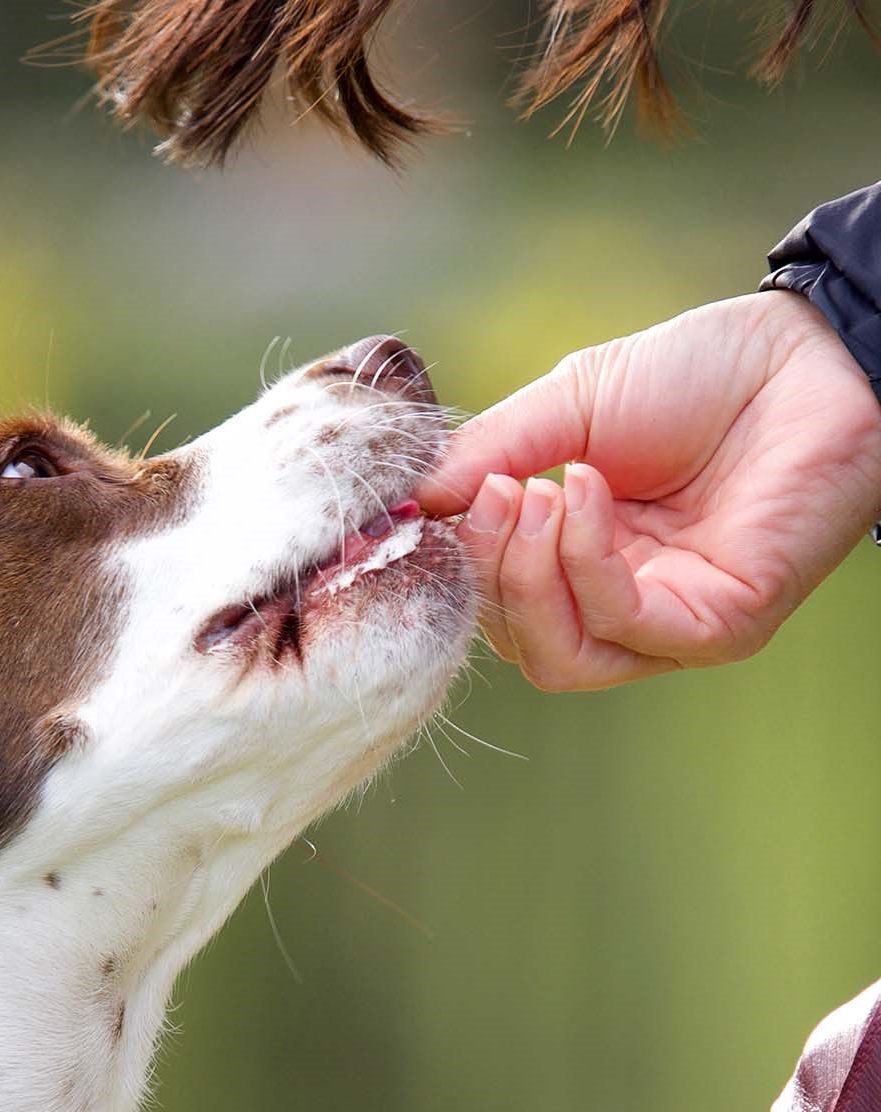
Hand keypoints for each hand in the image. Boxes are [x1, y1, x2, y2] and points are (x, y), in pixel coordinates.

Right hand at [420, 293, 880, 690]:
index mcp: (586, 561)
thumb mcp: (565, 408)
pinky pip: (622, 624)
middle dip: (485, 569)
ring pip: (559, 657)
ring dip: (526, 576)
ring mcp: (675, 624)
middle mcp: (628, 605)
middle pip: (518, 643)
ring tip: (535, 492)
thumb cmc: (699, 375)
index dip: (457, 562)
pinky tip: (582, 489)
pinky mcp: (723, 626)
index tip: (438, 498)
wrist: (805, 352)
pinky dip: (584, 562)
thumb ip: (488, 457)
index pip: (496, 604)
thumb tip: (406, 505)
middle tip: (489, 492)